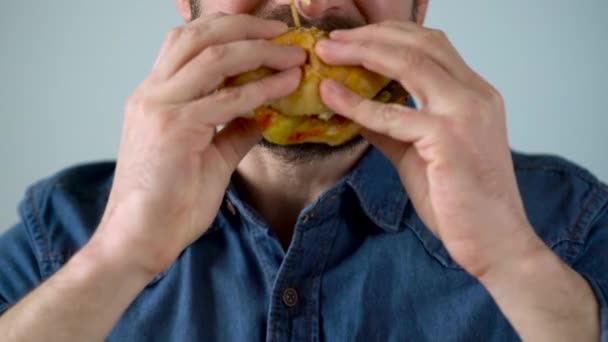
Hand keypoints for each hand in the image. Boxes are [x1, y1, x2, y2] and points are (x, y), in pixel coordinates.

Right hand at [94, 13, 305, 275]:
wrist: (139, 239)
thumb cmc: (168, 203)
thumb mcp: (207, 159)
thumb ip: (231, 133)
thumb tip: (258, 117)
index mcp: (154, 96)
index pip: (187, 42)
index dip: (228, 29)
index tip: (266, 33)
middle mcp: (152, 93)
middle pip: (198, 35)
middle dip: (245, 26)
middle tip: (282, 31)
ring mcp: (160, 107)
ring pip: (214, 57)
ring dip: (259, 50)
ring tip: (291, 54)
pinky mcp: (174, 128)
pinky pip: (227, 99)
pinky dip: (262, 87)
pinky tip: (287, 84)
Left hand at [316, 21, 545, 277]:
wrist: (493, 241)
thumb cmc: (460, 201)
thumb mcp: (418, 153)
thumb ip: (391, 127)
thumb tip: (355, 110)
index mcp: (474, 94)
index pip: (432, 44)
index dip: (389, 34)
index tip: (353, 37)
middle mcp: (475, 95)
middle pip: (420, 43)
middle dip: (371, 36)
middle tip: (332, 40)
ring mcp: (466, 113)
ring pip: (409, 63)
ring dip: (363, 53)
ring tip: (327, 53)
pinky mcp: (449, 139)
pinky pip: (394, 114)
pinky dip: (358, 103)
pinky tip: (332, 96)